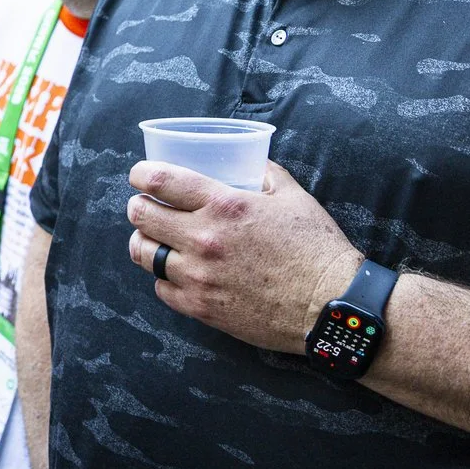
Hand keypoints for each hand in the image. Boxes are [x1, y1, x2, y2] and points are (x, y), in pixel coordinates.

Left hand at [125, 160, 363, 356]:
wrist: (330, 304)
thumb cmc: (316, 248)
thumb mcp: (293, 197)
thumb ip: (265, 174)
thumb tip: (250, 160)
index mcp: (225, 206)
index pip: (160, 181)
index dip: (141, 174)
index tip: (139, 175)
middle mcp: (204, 239)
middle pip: (141, 216)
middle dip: (139, 206)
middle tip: (145, 206)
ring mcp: (199, 276)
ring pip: (143, 254)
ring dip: (145, 242)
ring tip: (155, 239)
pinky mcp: (202, 308)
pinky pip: (162, 289)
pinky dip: (165, 279)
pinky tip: (178, 272)